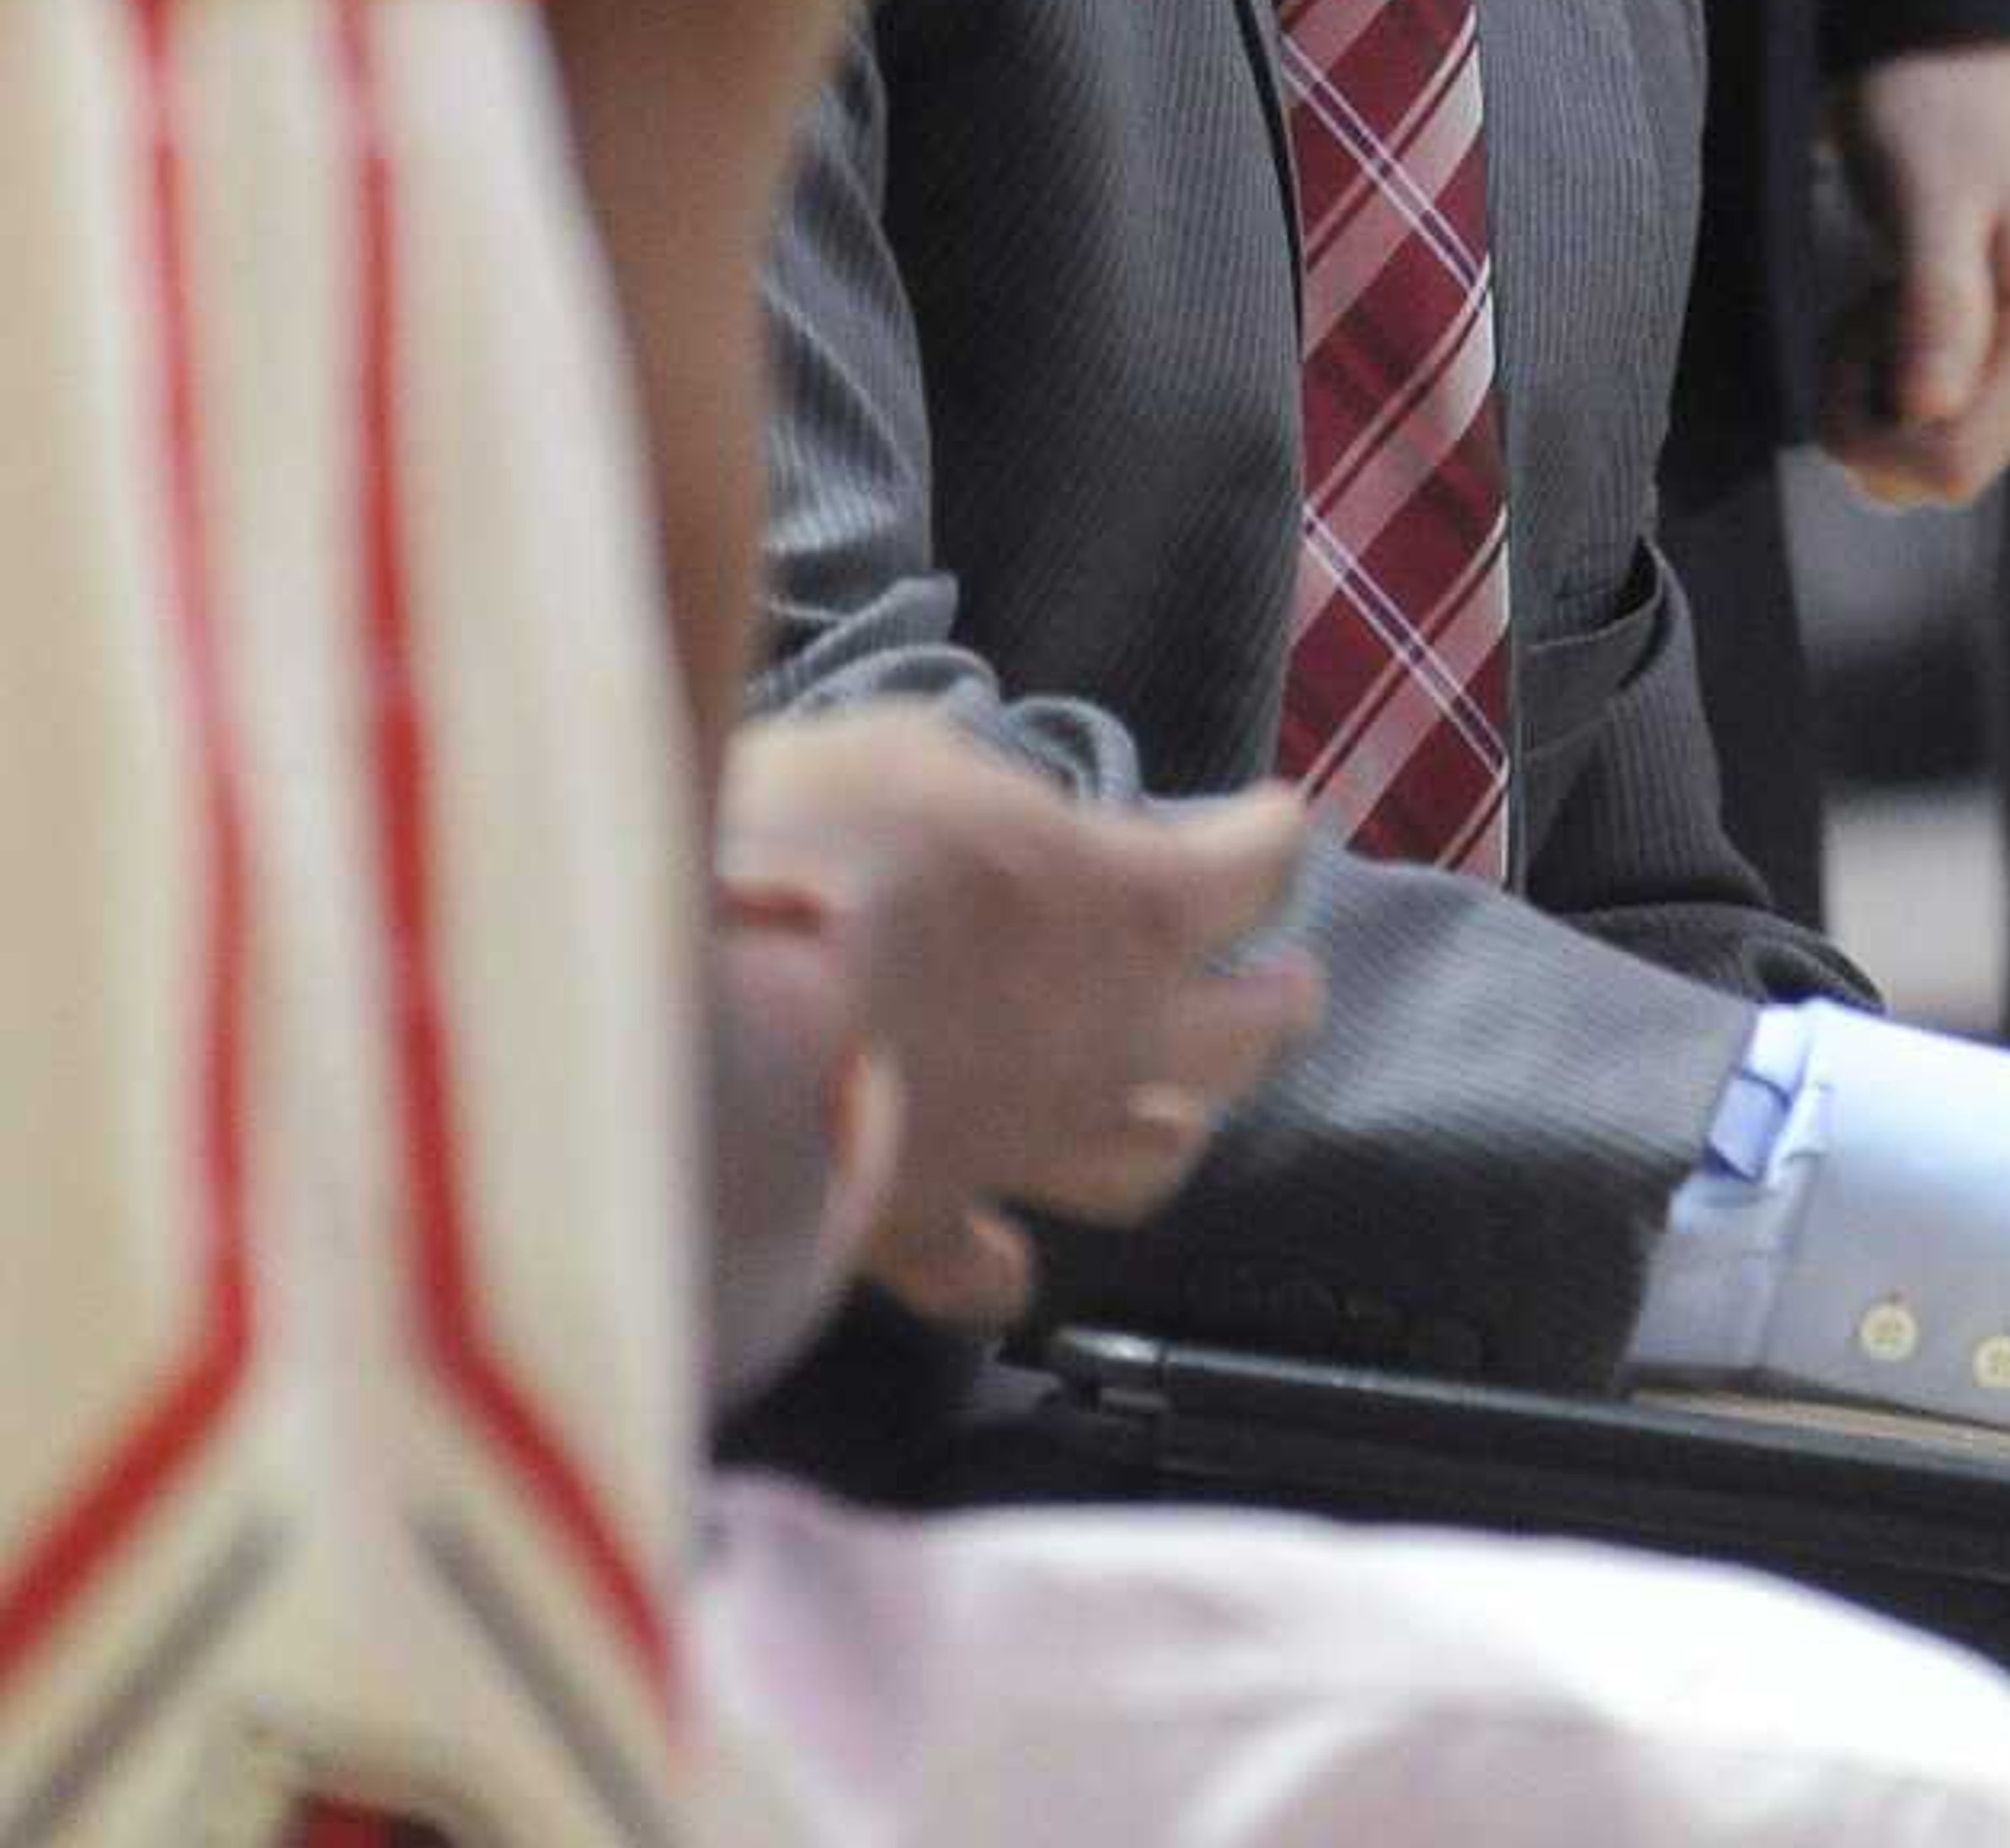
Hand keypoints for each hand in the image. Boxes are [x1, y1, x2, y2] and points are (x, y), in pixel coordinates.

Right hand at [720, 712, 1321, 1329]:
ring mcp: (1024, 1148)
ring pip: (1149, 1159)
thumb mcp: (909, 753)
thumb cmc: (819, 852)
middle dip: (1274, 1003)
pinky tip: (1005, 1262)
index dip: (1270, 840)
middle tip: (1288, 983)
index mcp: (1131, 907)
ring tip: (1187, 1107)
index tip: (1273, 821)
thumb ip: (975, 788)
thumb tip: (984, 804)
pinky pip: (985, 1271)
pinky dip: (1002, 1264)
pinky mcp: (921, 1225)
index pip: (1255, 873)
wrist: (704, 1018)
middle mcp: (1109, 1043)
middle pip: (1243, 1035)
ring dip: (1176, 1125)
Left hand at [1817, 39, 2009, 505]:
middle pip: (1934, 474)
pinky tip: (1902, 307)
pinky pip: (1933, 426)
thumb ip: (1934, 306)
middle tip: (1872, 300)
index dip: (1871, 423)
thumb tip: (1929, 411)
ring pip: (1926, 457)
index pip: (1950, 465)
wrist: (1960, 69)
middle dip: (1870, 405)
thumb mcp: (1928, 198)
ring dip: (1875, 389)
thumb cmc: (1940, 114)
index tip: (1858, 320)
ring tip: (1890, 292)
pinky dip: (1890, 379)